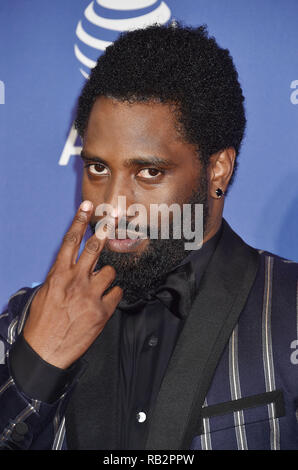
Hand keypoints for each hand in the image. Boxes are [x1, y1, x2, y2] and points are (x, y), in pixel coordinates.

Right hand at [23, 201, 122, 368]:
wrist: (45, 351)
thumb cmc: (43, 322)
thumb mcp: (45, 293)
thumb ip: (61, 276)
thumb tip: (71, 265)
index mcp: (59, 275)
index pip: (70, 242)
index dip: (79, 221)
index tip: (87, 206)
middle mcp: (75, 281)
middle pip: (94, 249)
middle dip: (104, 232)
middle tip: (112, 219)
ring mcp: (90, 296)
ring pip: (110, 272)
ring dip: (107, 277)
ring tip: (99, 287)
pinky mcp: (102, 311)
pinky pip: (117, 293)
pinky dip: (112, 295)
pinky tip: (104, 302)